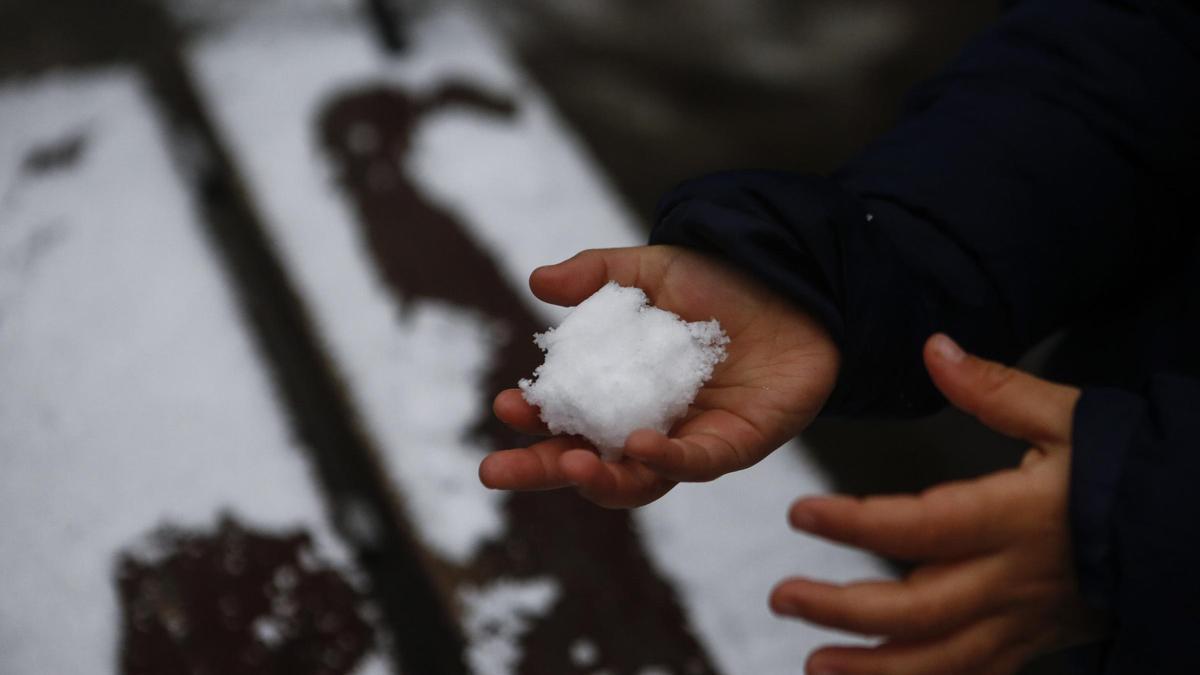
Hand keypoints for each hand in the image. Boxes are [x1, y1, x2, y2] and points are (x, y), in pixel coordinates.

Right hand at [478, 245, 839, 507]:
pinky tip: (637, 445)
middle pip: (588, 462)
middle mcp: (650, 424)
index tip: (504, 405)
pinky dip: (664, 457)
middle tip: (493, 473)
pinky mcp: (734, 444)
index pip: (568, 417)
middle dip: (540, 470)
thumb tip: (537, 281)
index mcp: (622, 391)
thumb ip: (598, 277)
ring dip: (597, 478)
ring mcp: (690, 439)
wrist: (801, 284)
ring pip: (636, 479)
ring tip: (568, 465)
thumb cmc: (726, 284)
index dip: (534, 419)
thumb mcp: (653, 272)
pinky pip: (695, 462)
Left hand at [771, 334, 1106, 674]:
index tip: (801, 513)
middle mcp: (1013, 579)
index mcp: (1015, 517)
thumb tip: (934, 348)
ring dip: (874, 669)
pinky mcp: (1033, 642)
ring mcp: (1024, 620)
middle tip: (783, 597)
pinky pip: (973, 673)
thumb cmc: (1128, 471)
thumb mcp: (1068, 418)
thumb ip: (994, 389)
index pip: (920, 527)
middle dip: (843, 609)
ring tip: (817, 666)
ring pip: (941, 660)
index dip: (855, 524)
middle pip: (918, 608)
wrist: (1188, 534)